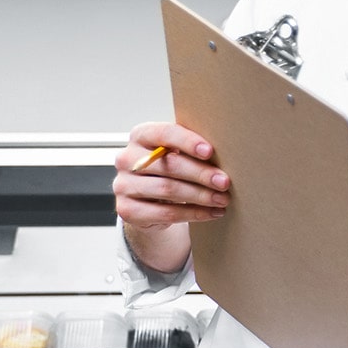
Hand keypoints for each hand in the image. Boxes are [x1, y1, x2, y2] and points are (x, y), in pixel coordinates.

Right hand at [113, 121, 230, 229]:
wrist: (148, 201)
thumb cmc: (169, 169)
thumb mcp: (177, 153)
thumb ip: (191, 149)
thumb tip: (225, 153)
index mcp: (140, 135)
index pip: (164, 134)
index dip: (188, 142)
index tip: (209, 152)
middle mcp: (126, 158)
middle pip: (169, 165)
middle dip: (201, 174)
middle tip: (224, 182)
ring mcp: (123, 185)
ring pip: (168, 190)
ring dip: (200, 196)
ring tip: (222, 199)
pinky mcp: (126, 209)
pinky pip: (165, 213)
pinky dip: (193, 214)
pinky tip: (211, 213)